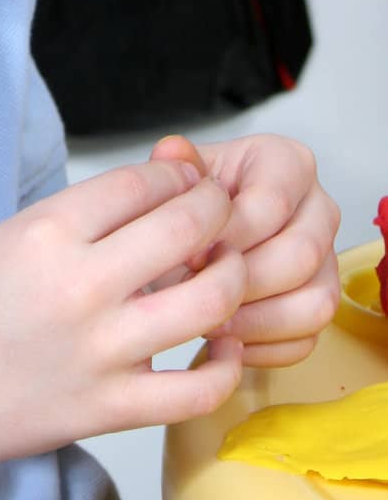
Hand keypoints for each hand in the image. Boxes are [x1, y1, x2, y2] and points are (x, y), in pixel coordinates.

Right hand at [0, 160, 245, 472]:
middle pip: (185, 228)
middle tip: (219, 212)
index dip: (178, 175)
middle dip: (216, 210)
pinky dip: (226, 363)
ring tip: (227, 269)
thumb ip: (86, 213)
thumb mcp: (13, 234)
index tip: (188, 179)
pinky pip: (198, 389)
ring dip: (233, 275)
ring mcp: (100, 351)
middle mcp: (79, 287)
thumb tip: (165, 187)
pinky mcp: (111, 408)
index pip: (142, 184)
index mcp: (47, 233)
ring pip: (209, 301)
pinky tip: (225, 343)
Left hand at [150, 133, 340, 367]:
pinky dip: (262, 347)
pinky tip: (222, 338)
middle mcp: (318, 208)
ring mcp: (327, 260)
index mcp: (288, 162)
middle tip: (195, 292)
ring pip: (314, 304)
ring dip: (255, 321)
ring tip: (206, 320)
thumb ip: (174, 164)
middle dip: (241, 281)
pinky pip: (306, 339)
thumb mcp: (177, 174)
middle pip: (300, 256)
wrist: (195, 231)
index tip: (190, 253)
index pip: (272, 203)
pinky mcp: (318, 304)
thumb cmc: (190, 199)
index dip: (228, 235)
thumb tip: (173, 152)